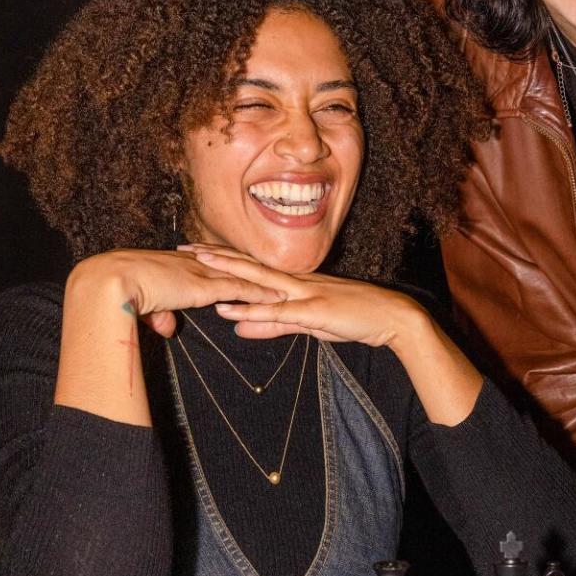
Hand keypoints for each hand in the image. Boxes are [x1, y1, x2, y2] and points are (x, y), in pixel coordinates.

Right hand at [70, 248, 286, 338]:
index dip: (228, 265)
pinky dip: (260, 294)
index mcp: (176, 266)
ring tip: (286, 286)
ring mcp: (201, 274)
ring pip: (241, 276)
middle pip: (231, 265)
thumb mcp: (141, 306)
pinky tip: (278, 298)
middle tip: (275, 270)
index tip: (244, 266)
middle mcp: (192, 265)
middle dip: (253, 268)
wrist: (110, 281)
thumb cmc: (116, 292)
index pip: (210, 263)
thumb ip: (158, 315)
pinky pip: (240, 290)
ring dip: (264, 282)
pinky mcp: (205, 287)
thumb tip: (166, 327)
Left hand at [180, 242, 482, 424]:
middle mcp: (297, 281)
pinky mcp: (314, 311)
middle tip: (184, 248)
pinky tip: (229, 312)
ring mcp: (305, 293)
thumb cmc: (354, 319)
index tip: (197, 251)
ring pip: (258, 281)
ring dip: (227, 274)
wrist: (392, 318)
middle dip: (215, 256)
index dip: (224, 258)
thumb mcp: (308, 324)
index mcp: (296, 281)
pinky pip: (277, 312)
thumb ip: (273, 325)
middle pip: (248, 265)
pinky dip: (252, 311)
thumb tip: (239, 328)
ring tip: (198, 267)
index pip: (253, 266)